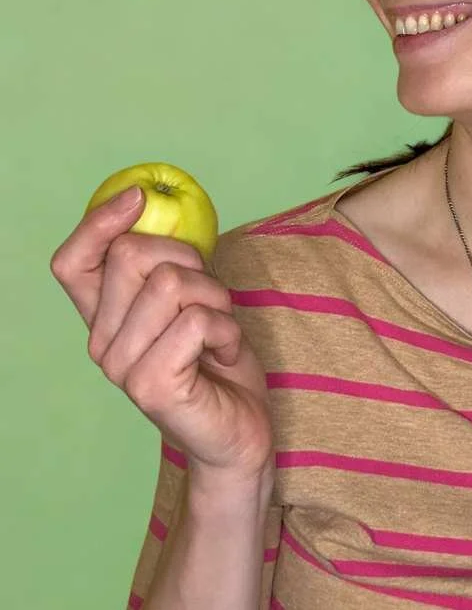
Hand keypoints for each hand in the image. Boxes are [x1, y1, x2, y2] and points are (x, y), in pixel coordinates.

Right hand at [50, 186, 273, 484]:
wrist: (240, 433)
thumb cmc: (219, 360)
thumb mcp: (193, 299)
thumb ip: (169, 265)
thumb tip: (153, 204)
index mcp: (105, 319)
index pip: (71, 262)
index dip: (98, 222)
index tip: (138, 197)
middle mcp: (101, 343)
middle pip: (133, 255)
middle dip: (191, 262)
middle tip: (211, 301)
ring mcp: (120, 368)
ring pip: (170, 282)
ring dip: (215, 299)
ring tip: (219, 332)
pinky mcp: (150, 386)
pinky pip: (196, 320)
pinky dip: (227, 330)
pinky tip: (226, 355)